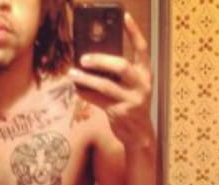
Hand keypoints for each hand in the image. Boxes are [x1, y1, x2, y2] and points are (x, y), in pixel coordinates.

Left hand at [69, 13, 153, 146]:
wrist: (139, 134)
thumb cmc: (132, 105)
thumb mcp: (133, 87)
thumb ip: (120, 75)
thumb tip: (94, 61)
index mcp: (146, 74)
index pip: (142, 49)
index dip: (134, 32)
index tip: (124, 16)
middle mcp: (141, 85)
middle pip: (121, 66)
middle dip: (100, 60)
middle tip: (83, 58)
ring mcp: (131, 100)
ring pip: (106, 86)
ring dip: (86, 79)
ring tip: (72, 73)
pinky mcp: (119, 113)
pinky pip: (98, 100)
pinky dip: (85, 93)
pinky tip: (76, 88)